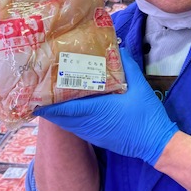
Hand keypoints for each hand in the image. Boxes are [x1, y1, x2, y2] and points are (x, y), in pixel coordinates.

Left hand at [34, 48, 178, 165]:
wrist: (155, 143)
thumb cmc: (147, 115)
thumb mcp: (140, 85)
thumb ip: (127, 65)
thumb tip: (117, 47)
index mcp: (96, 109)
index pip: (63, 106)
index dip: (46, 100)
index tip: (36, 90)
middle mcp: (88, 123)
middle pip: (59, 115)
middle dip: (48, 102)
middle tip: (41, 86)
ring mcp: (91, 133)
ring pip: (66, 122)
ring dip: (57, 109)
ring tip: (51, 93)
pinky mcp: (95, 137)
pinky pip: (74, 126)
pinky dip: (68, 116)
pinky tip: (70, 105)